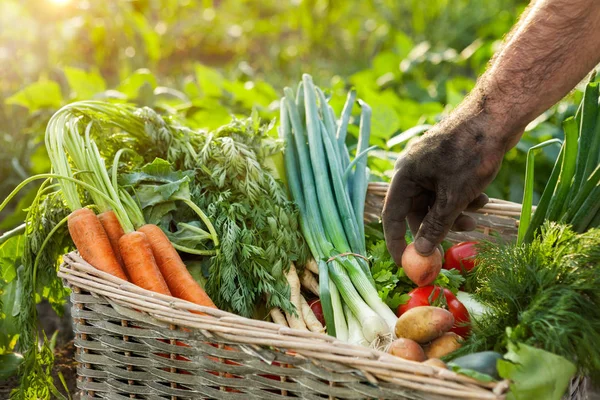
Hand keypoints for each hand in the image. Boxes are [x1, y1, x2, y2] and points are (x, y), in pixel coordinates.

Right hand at [381, 109, 506, 263]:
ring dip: (455, 213)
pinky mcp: (448, 163)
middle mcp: (413, 171)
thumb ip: (436, 226)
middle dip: (438, 226)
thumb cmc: (470, 154)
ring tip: (477, 216)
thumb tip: (421, 251)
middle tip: (456, 241)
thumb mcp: (453, 197)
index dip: (397, 241)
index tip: (405, 263)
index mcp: (405, 176)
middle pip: (418, 210)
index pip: (392, 216)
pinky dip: (463, 198)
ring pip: (437, 201)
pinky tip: (483, 198)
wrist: (497, 116)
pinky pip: (449, 189)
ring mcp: (431, 166)